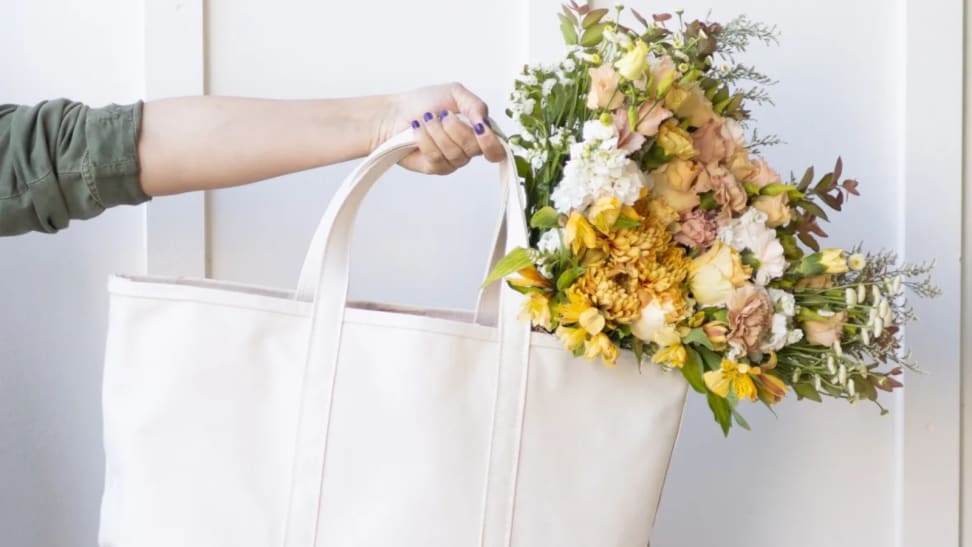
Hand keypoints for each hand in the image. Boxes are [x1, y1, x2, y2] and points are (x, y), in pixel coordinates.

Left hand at [375, 83, 506, 174]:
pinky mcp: (435, 167)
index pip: (496, 149)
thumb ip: (476, 105)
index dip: (490, 142)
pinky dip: (425, 139)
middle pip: (474, 149)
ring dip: (437, 132)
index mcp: (478, 132)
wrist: (396, 113)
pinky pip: (436, 157)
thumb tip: (485, 123)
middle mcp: (468, 149)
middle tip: (443, 115)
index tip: (479, 128)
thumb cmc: (425, 102)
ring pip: (454, 153)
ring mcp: (452, 161)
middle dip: (456, 128)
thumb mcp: (455, 93)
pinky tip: (417, 130)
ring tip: (426, 120)